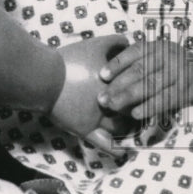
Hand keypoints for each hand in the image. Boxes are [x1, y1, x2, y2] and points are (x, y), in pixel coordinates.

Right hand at [48, 35, 135, 151]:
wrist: (44, 78)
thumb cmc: (68, 61)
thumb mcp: (94, 45)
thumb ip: (113, 42)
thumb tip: (126, 41)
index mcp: (115, 83)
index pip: (137, 88)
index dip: (144, 88)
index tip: (148, 87)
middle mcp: (110, 102)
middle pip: (132, 107)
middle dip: (139, 108)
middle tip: (144, 106)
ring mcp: (97, 118)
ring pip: (121, 126)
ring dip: (128, 125)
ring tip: (134, 124)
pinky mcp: (84, 129)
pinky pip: (104, 144)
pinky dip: (115, 149)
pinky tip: (124, 152)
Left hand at [97, 38, 192, 122]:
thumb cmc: (173, 69)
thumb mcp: (159, 58)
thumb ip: (138, 62)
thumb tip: (106, 76)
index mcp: (158, 47)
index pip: (135, 53)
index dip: (117, 64)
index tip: (102, 75)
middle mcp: (169, 56)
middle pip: (139, 71)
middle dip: (118, 85)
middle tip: (102, 98)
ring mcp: (179, 72)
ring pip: (150, 85)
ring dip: (129, 97)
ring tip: (113, 106)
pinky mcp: (187, 89)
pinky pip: (165, 99)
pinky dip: (149, 107)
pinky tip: (135, 113)